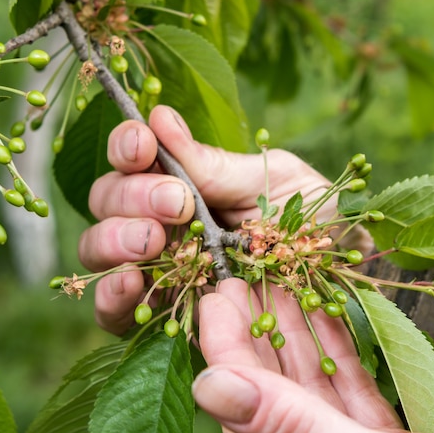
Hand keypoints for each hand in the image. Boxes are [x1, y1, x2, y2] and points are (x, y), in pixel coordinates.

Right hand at [78, 105, 346, 333]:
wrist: (334, 277)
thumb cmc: (308, 218)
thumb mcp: (271, 182)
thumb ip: (215, 164)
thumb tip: (161, 117)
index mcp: (182, 182)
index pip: (133, 159)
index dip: (128, 145)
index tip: (146, 143)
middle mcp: (159, 222)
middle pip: (107, 201)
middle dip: (133, 195)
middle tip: (177, 201)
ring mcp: (155, 269)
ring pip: (99, 249)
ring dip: (115, 238)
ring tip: (154, 239)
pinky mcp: (158, 315)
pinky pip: (114, 311)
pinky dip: (112, 295)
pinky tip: (130, 283)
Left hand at [193, 279, 433, 432]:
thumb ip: (289, 429)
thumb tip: (209, 385)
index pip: (240, 405)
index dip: (224, 346)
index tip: (216, 295)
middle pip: (269, 388)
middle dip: (254, 328)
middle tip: (242, 277)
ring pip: (308, 381)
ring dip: (294, 330)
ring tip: (279, 283)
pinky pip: (347, 387)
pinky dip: (336, 348)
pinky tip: (324, 314)